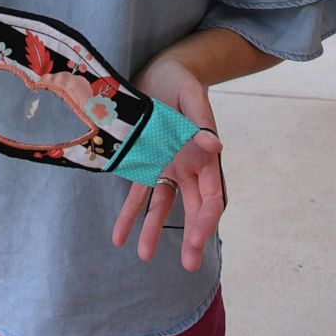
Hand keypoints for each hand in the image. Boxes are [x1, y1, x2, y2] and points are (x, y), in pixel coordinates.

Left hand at [111, 57, 224, 269]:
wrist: (158, 69)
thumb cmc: (180, 80)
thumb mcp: (190, 96)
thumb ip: (200, 121)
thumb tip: (216, 145)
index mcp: (202, 153)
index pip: (211, 194)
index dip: (206, 218)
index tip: (198, 237)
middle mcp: (186, 165)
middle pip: (191, 208)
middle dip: (192, 237)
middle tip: (190, 266)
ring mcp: (164, 165)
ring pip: (162, 205)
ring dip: (154, 230)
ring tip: (144, 256)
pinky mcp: (143, 161)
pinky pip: (137, 191)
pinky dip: (129, 213)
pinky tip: (119, 236)